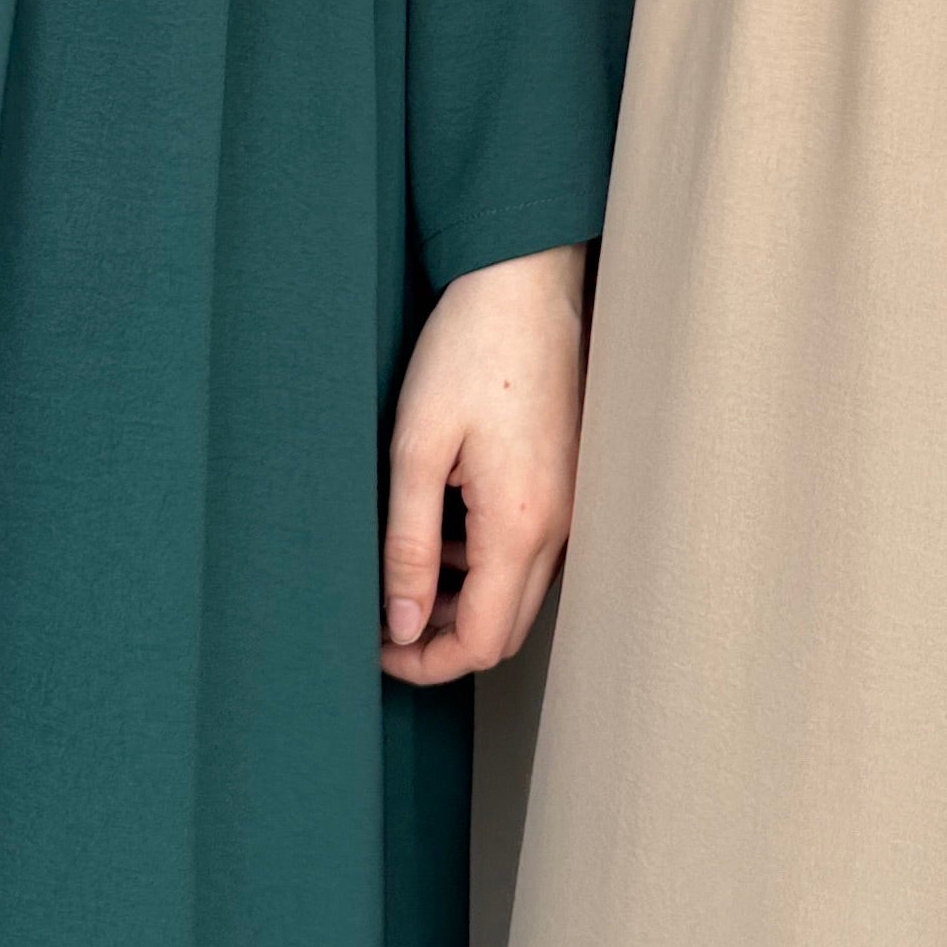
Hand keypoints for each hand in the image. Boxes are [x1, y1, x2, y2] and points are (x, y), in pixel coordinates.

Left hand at [379, 247, 586, 686]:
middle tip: (384, 618)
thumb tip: (403, 625)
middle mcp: (557, 526)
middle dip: (443, 641)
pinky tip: (447, 521)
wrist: (526, 282)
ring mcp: (570, 504)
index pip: (482, 644)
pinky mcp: (567, 481)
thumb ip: (409, 546)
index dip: (425, 663)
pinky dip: (486, 562)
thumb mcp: (416, 448)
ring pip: (519, 593)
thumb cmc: (468, 352)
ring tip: (406, 565)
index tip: (376, 647)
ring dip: (464, 600)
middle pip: (506, 629)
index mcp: (520, 526)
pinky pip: (531, 551)